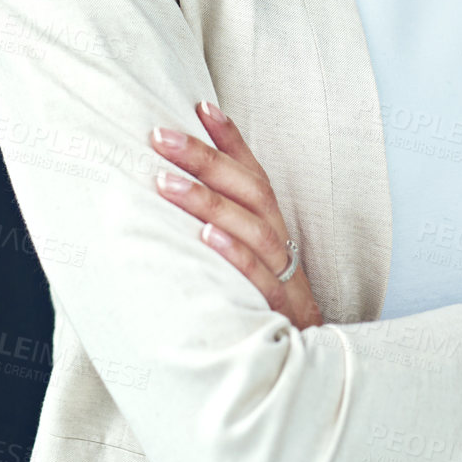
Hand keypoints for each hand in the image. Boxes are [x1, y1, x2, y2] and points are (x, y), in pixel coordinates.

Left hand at [148, 101, 324, 330]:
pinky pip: (258, 275)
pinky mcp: (276, 306)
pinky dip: (234, 253)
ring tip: (166, 182)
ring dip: (207, 200)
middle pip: (248, 189)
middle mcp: (279, 239)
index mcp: (270, 223)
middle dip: (205, 158)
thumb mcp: (244, 256)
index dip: (230, 138)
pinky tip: (206, 236)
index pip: (252, 171)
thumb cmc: (261, 297)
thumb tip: (169, 190)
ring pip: (251, 226)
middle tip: (161, 136)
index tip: (200, 105)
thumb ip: (218, 223)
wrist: (300, 356)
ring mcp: (281, 272)